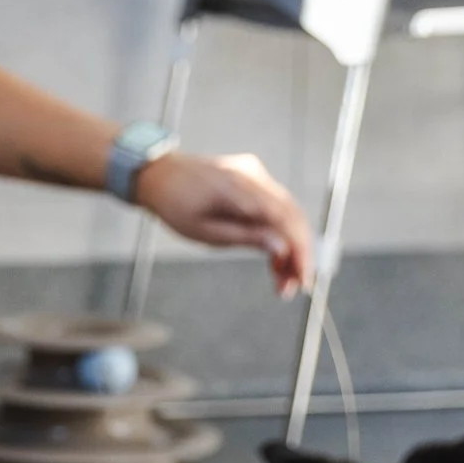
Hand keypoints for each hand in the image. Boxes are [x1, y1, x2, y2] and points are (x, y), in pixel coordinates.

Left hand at [135, 152, 314, 297]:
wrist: (159, 175)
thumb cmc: (175, 205)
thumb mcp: (204, 231)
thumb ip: (244, 237)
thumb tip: (282, 248)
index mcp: (238, 187)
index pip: (285, 219)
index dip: (300, 251)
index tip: (303, 281)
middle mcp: (254, 176)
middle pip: (293, 216)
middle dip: (299, 254)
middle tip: (294, 287)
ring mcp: (256, 175)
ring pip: (288, 214)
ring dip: (291, 247)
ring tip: (284, 281)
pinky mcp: (255, 180)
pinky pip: (276, 208)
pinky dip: (279, 234)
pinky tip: (276, 261)